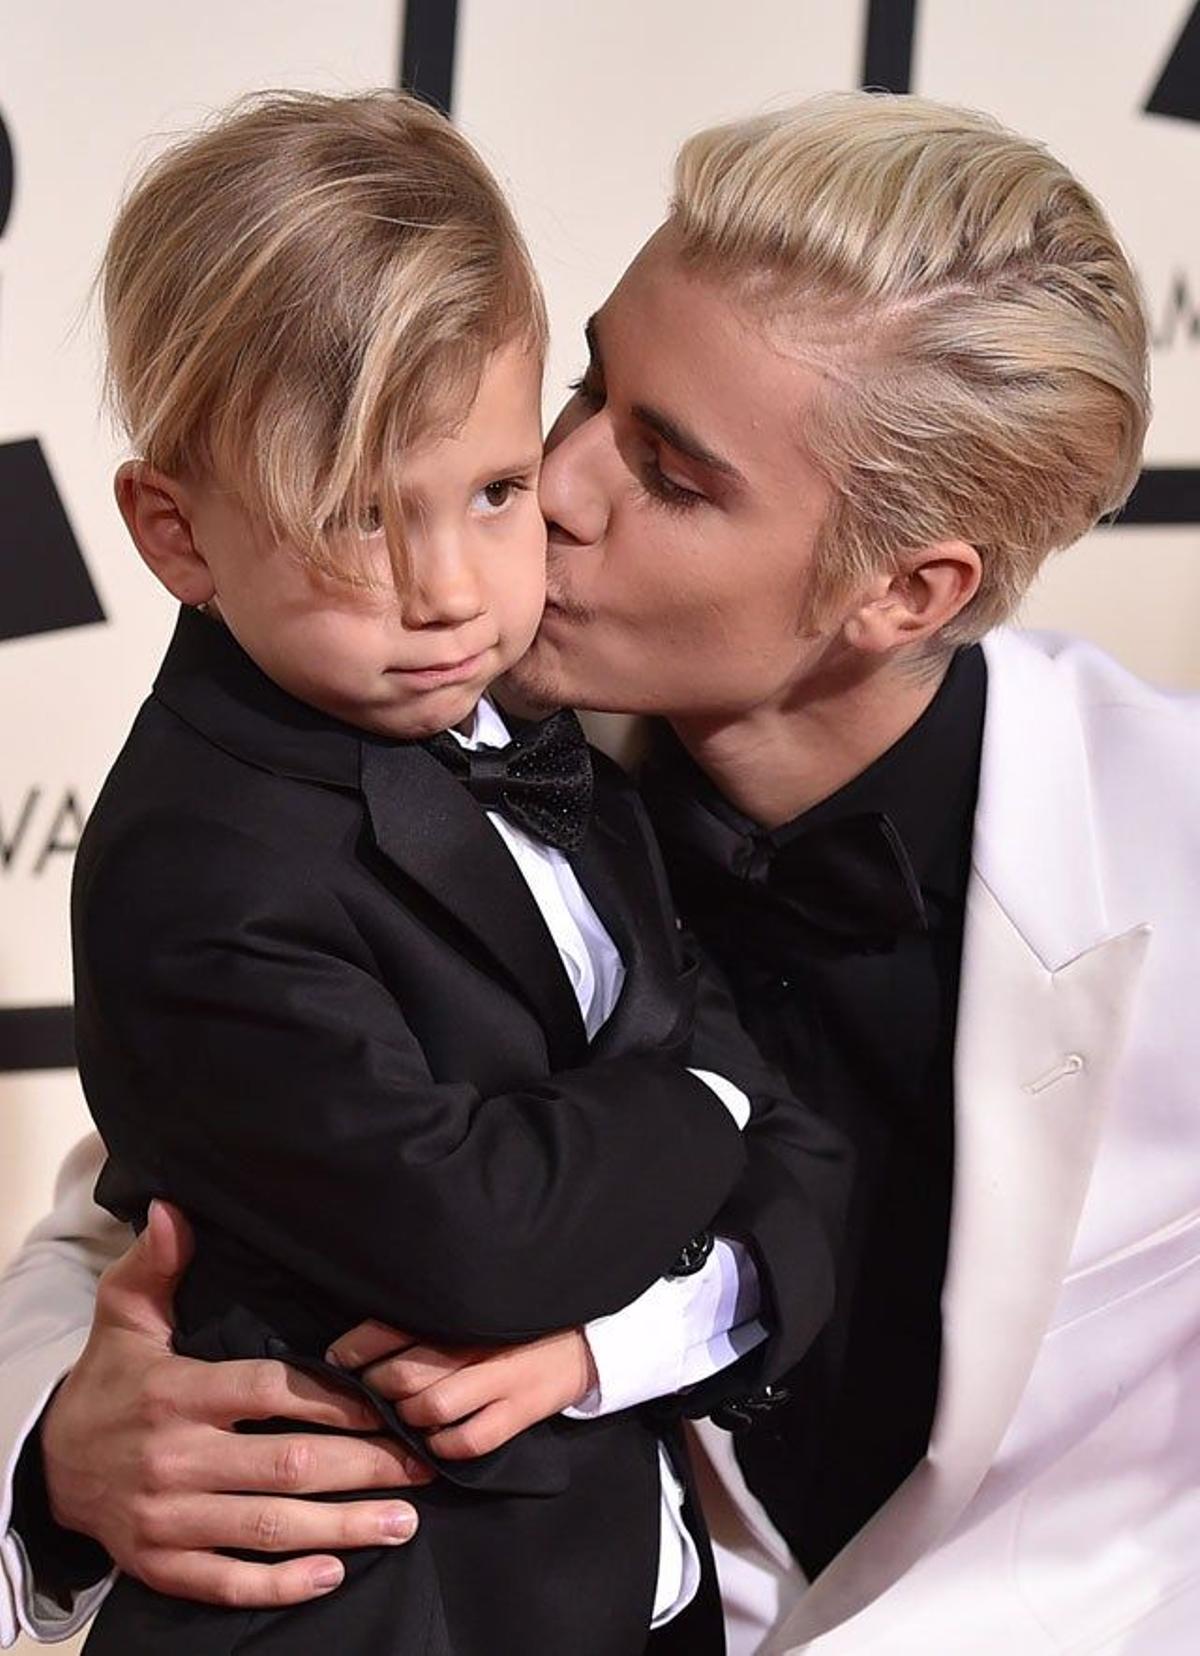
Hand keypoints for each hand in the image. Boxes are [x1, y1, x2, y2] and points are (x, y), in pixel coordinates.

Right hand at [41, 1201, 430, 1608]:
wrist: (48, 1466)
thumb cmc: (108, 1381)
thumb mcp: (123, 1316)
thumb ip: (156, 1265)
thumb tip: (175, 1209)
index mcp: (176, 1394)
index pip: (267, 1393)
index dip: (332, 1398)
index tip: (386, 1402)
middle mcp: (175, 1459)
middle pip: (285, 1465)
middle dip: (362, 1466)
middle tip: (422, 1464)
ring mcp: (167, 1520)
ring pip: (268, 1528)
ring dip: (342, 1527)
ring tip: (403, 1521)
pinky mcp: (160, 1566)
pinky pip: (227, 1582)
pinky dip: (281, 1585)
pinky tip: (332, 1574)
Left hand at [328, 1320, 597, 1458]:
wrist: (585, 1341)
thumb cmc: (517, 1325)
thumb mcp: (477, 1310)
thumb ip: (432, 1319)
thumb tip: (367, 1338)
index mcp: (463, 1312)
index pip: (393, 1326)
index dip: (357, 1346)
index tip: (336, 1357)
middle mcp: (478, 1344)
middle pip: (405, 1371)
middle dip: (376, 1387)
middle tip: (367, 1391)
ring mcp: (500, 1381)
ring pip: (431, 1407)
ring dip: (406, 1417)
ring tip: (400, 1416)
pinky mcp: (519, 1412)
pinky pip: (467, 1441)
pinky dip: (442, 1445)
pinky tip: (434, 1441)